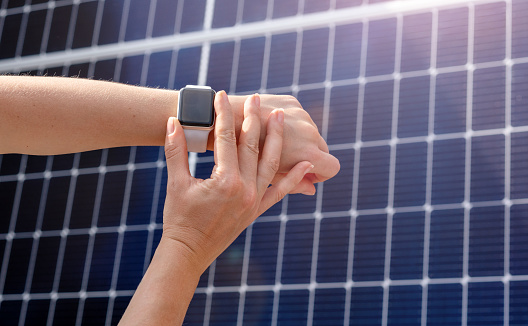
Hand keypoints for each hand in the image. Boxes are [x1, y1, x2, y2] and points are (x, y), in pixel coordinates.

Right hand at [163, 92, 312, 272]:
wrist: (188, 252)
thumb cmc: (178, 218)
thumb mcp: (176, 183)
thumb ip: (176, 150)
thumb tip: (173, 122)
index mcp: (225, 181)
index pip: (225, 139)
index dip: (222, 114)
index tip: (220, 96)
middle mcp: (245, 189)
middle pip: (252, 146)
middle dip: (252, 119)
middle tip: (255, 98)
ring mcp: (255, 200)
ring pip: (271, 163)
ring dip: (276, 138)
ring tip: (280, 117)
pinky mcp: (258, 210)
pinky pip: (280, 192)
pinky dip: (295, 178)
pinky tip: (308, 164)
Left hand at [214, 95, 340, 194]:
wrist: (219, 124)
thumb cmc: (238, 159)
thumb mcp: (267, 178)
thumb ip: (293, 184)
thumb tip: (312, 190)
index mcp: (308, 153)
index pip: (331, 167)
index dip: (321, 173)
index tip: (308, 175)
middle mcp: (309, 131)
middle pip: (321, 148)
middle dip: (310, 155)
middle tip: (291, 162)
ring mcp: (301, 114)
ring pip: (310, 131)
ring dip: (300, 137)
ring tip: (278, 144)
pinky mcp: (291, 100)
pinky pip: (299, 115)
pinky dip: (291, 122)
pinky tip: (272, 126)